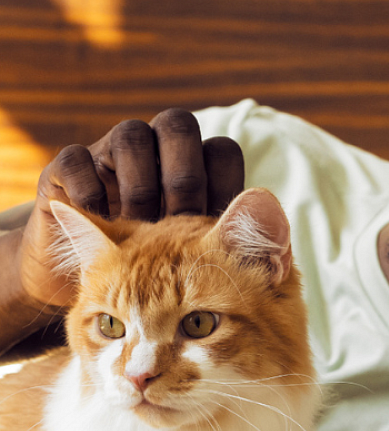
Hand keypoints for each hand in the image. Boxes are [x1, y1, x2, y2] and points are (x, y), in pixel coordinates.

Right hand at [18, 108, 244, 309]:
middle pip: (178, 128)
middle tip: (178, 218)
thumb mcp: (208, 279)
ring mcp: (112, 162)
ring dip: (139, 183)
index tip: (214, 224)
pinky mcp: (69, 174)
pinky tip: (100, 218)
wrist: (98, 302)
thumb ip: (242, 258)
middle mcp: (158, 160)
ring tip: (139, 225)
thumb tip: (276, 239)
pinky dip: (90, 187)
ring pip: (131, 135)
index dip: (221, 179)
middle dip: (182, 176)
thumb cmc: (166, 295)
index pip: (221, 151)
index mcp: (198, 180)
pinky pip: (76, 158)